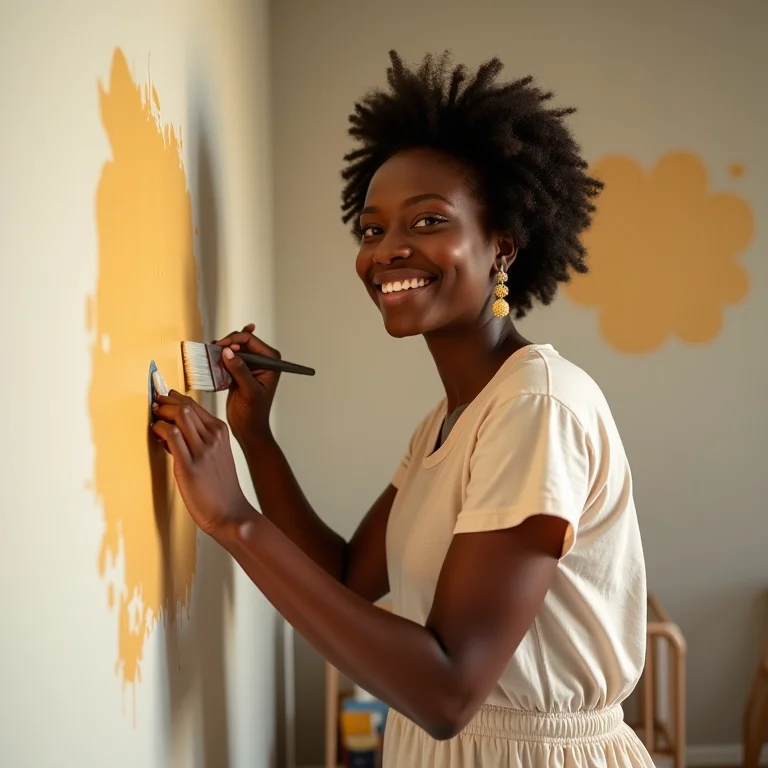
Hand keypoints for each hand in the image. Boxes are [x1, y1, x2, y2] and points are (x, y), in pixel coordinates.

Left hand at [151, 390, 254, 534]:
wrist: (229, 511)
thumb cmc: (220, 486)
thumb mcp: (215, 454)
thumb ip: (198, 439)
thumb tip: (173, 428)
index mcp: (220, 432)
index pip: (194, 405)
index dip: (175, 399)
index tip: (163, 399)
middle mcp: (213, 437)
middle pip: (185, 406)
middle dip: (165, 402)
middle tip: (155, 406)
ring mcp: (202, 450)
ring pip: (179, 416)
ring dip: (162, 413)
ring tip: (154, 418)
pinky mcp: (189, 465)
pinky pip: (172, 435)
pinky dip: (160, 429)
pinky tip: (156, 434)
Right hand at [214, 323, 280, 443]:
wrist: (248, 429)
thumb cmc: (254, 413)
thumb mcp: (249, 391)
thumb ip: (240, 370)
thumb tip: (228, 351)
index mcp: (271, 362)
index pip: (251, 341)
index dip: (235, 340)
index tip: (221, 346)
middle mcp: (262, 361)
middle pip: (242, 342)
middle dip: (227, 344)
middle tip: (214, 350)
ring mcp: (250, 366)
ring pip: (234, 350)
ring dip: (222, 350)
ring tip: (211, 352)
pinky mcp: (239, 373)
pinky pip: (229, 360)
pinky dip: (220, 359)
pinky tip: (213, 358)